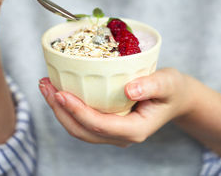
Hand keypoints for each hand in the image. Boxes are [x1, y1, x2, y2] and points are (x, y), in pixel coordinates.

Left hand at [38, 68, 194, 146]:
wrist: (175, 97)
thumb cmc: (172, 89)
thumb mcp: (168, 83)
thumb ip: (152, 86)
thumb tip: (129, 90)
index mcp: (135, 129)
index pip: (100, 125)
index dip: (78, 111)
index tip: (60, 93)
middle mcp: (121, 136)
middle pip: (83, 130)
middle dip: (60, 110)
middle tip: (45, 85)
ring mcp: (113, 132)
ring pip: (79, 128)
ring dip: (59, 109)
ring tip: (46, 86)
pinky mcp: (108, 124)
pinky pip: (82, 121)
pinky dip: (68, 108)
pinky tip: (59, 90)